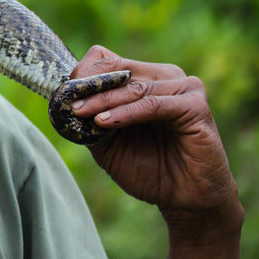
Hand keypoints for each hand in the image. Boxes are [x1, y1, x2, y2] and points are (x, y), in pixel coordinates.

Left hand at [70, 45, 240, 226]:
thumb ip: (91, 120)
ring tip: (81, 113)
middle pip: (119, 68)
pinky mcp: (196, 106)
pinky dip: (126, 113)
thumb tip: (64, 102)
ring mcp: (184, 87)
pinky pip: (153, 104)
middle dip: (90, 86)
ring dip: (104, 100)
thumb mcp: (109, 143)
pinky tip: (105, 123)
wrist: (185, 199)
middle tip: (68, 101)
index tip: (63, 93)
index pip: (108, 59)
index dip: (84, 73)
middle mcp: (165, 77)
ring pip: (134, 87)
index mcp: (145, 79)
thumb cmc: (149, 169)